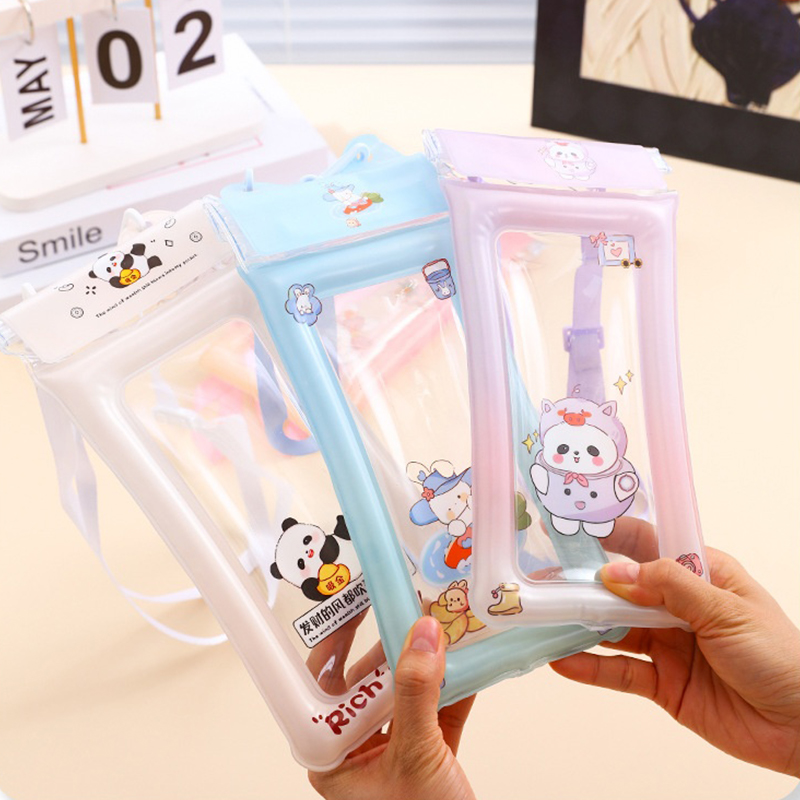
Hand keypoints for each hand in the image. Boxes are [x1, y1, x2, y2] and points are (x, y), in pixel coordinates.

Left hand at [309, 615, 475, 799]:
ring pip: (401, 694)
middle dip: (387, 650)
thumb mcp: (414, 755)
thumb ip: (416, 695)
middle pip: (365, 685)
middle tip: (401, 615)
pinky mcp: (430, 753)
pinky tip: (463, 660)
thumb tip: (422, 637)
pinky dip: (452, 686)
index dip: (334, 647)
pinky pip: (436, 708)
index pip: (322, 689)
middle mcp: (361, 751)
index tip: (351, 612)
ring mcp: (395, 751)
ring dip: (421, 664)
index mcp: (336, 757)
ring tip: (434, 632)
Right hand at [551, 518, 799, 776]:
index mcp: (701, 575)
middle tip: (549, 580)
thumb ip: (669, 587)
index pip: (650, 545)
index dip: (614, 536)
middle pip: (624, 589)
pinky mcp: (663, 684)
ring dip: (583, 624)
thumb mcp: (726, 611)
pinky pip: (619, 671)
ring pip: (615, 629)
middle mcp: (679, 606)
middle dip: (588, 584)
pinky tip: (562, 660)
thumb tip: (614, 572)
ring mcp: (669, 645)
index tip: (576, 529)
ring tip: (547, 616)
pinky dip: (589, 667)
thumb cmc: (780, 657)